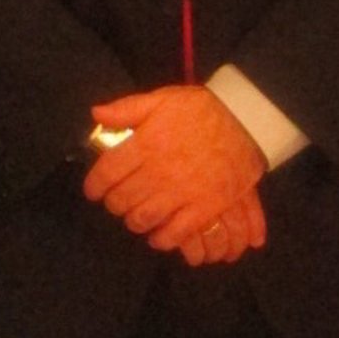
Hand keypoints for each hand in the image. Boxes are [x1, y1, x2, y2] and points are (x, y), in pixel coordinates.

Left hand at [82, 85, 267, 255]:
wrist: (245, 122)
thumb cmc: (201, 110)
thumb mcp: (163, 99)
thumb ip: (128, 108)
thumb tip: (97, 114)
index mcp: (145, 143)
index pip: (107, 171)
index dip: (94, 185)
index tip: (93, 191)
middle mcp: (158, 171)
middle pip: (122, 198)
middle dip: (114, 204)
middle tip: (116, 203)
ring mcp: (181, 192)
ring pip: (143, 218)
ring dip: (133, 221)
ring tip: (134, 216)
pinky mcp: (204, 208)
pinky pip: (175, 233)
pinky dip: (162, 239)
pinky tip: (157, 235)